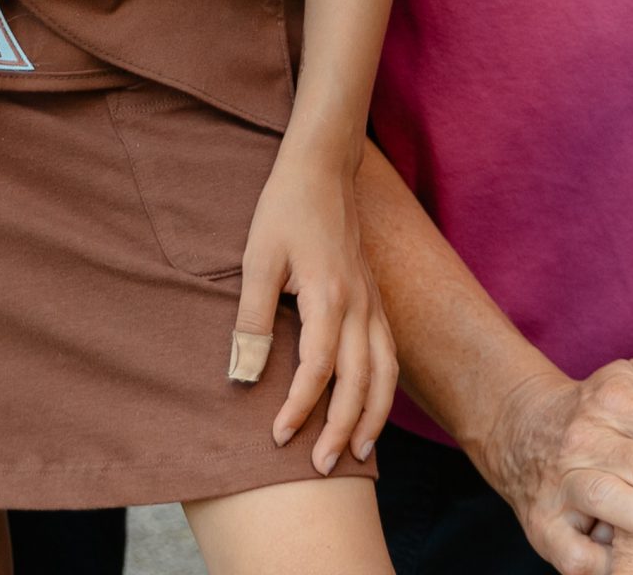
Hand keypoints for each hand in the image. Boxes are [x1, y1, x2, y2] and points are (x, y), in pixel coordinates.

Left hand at [229, 140, 398, 475]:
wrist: (322, 165)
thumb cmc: (285, 208)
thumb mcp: (257, 258)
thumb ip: (252, 319)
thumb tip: (243, 377)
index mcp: (328, 296)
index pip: (317, 369)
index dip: (299, 407)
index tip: (277, 436)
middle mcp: (359, 304)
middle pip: (359, 382)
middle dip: (341, 429)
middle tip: (321, 468)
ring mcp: (372, 300)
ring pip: (384, 372)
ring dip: (373, 416)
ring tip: (358, 452)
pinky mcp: (374, 296)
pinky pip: (388, 352)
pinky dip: (385, 387)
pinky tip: (373, 406)